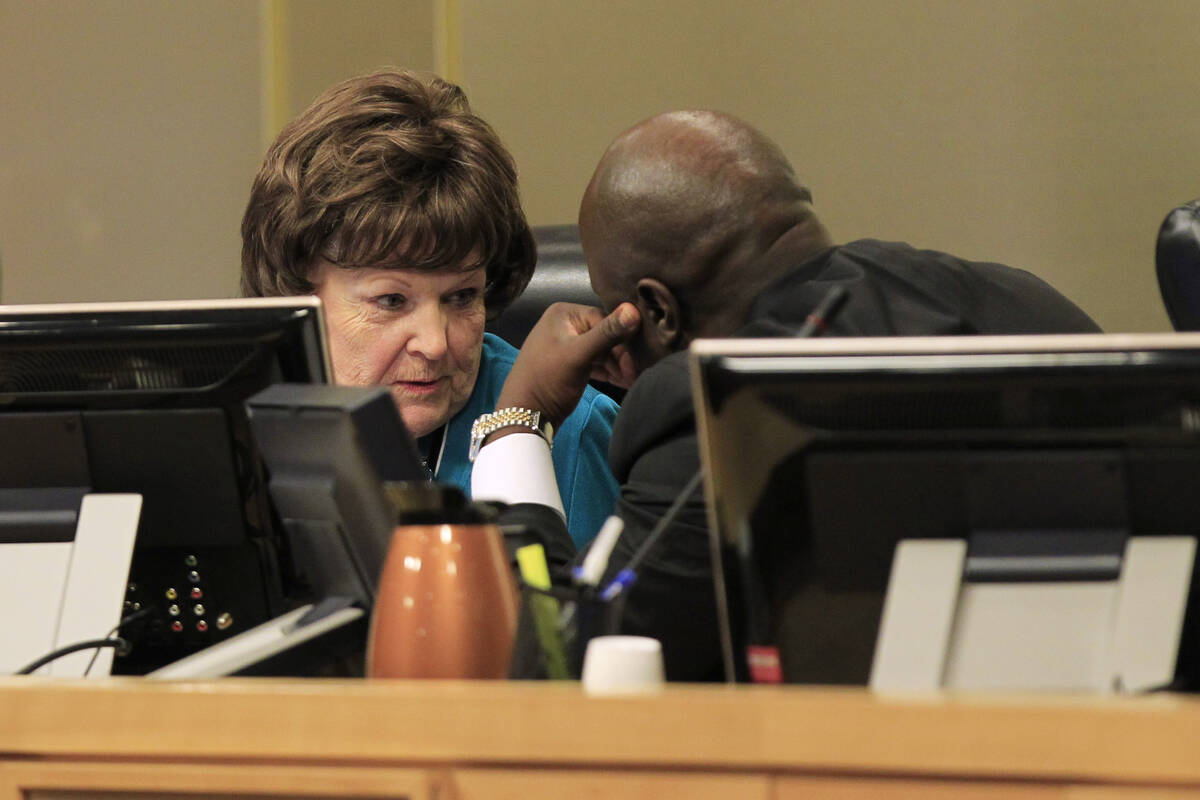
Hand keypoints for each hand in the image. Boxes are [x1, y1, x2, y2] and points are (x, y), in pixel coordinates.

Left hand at [496, 302, 639, 427]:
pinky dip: (609, 371)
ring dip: (618, 365)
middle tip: (635, 374)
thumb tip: (635, 309)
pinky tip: (623, 382)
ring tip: (631, 381)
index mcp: (563, 313)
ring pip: (602, 350)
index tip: (636, 363)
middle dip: (622, 355)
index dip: (623, 340)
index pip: (605, 319)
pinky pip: (595, 362)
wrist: (525, 415)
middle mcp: (565, 324)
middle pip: (605, 334)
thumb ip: (608, 333)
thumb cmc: (548, 381)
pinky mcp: (570, 363)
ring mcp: (567, 343)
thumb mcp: (579, 355)